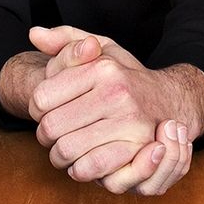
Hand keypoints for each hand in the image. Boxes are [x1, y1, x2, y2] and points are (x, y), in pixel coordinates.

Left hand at [24, 26, 203, 195]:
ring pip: (66, 150)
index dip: (35, 108)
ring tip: (65, 148)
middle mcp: (117, 93)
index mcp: (102, 68)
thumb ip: (65, 40)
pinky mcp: (138, 149)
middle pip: (50, 127)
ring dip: (59, 155)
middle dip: (45, 135)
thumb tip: (34, 34)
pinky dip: (79, 169)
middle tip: (54, 134)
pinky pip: (90, 167)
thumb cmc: (125, 76)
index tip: (45, 111)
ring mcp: (130, 122)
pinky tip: (82, 161)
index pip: (41, 98)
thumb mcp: (101, 49)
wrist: (169, 101)